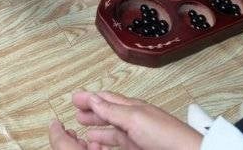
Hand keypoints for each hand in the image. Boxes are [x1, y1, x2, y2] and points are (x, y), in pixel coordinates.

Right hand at [51, 91, 202, 149]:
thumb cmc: (167, 136)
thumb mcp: (135, 119)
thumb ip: (112, 109)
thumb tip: (93, 98)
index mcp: (133, 107)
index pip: (106, 98)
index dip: (89, 97)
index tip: (75, 97)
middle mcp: (134, 120)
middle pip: (107, 113)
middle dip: (91, 112)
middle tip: (76, 112)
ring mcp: (137, 136)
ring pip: (111, 130)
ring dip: (97, 129)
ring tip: (84, 130)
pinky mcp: (138, 149)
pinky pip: (117, 144)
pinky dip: (105, 144)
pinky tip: (99, 146)